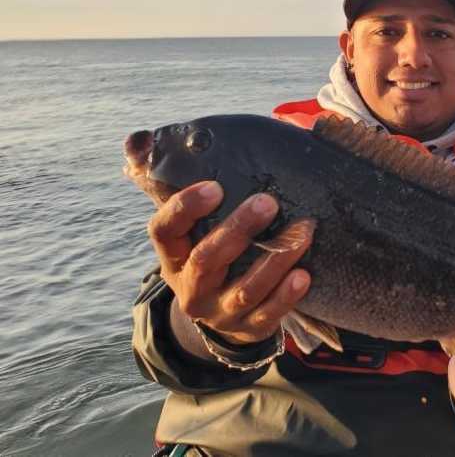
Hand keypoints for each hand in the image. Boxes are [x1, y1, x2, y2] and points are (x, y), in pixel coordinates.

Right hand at [147, 181, 312, 344]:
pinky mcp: (248, 329)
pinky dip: (286, 296)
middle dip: (237, 230)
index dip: (185, 208)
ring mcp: (218, 311)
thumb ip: (173, 186)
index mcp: (172, 256)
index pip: (164, 230)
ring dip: (274, 261)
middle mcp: (189, 287)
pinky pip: (267, 315)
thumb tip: (137, 139)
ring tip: (303, 233)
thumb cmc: (208, 255)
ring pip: (243, 289)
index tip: (216, 186)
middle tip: (268, 202)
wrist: (219, 319)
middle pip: (206, 259)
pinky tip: (303, 275)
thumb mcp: (188, 229)